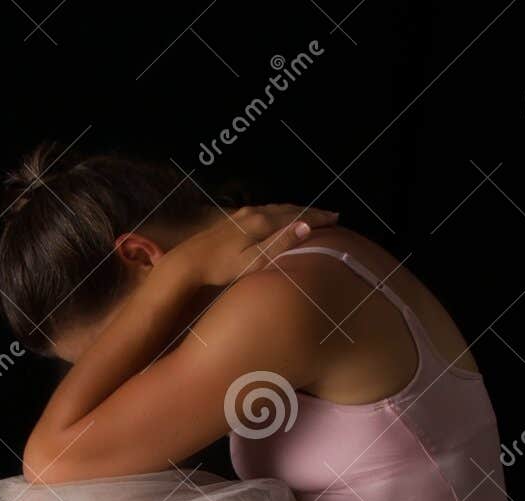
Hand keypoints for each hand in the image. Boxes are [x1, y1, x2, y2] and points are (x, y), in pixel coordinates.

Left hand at [171, 204, 338, 285]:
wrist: (188, 261)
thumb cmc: (221, 267)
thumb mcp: (254, 261)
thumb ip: (280, 244)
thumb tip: (306, 227)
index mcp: (262, 222)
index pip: (297, 216)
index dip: (317, 217)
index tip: (336, 218)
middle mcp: (253, 213)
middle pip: (288, 209)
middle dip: (310, 212)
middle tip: (330, 215)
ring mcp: (242, 214)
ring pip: (276, 208)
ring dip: (295, 211)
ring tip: (310, 215)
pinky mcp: (233, 220)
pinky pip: (265, 211)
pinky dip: (280, 213)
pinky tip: (280, 217)